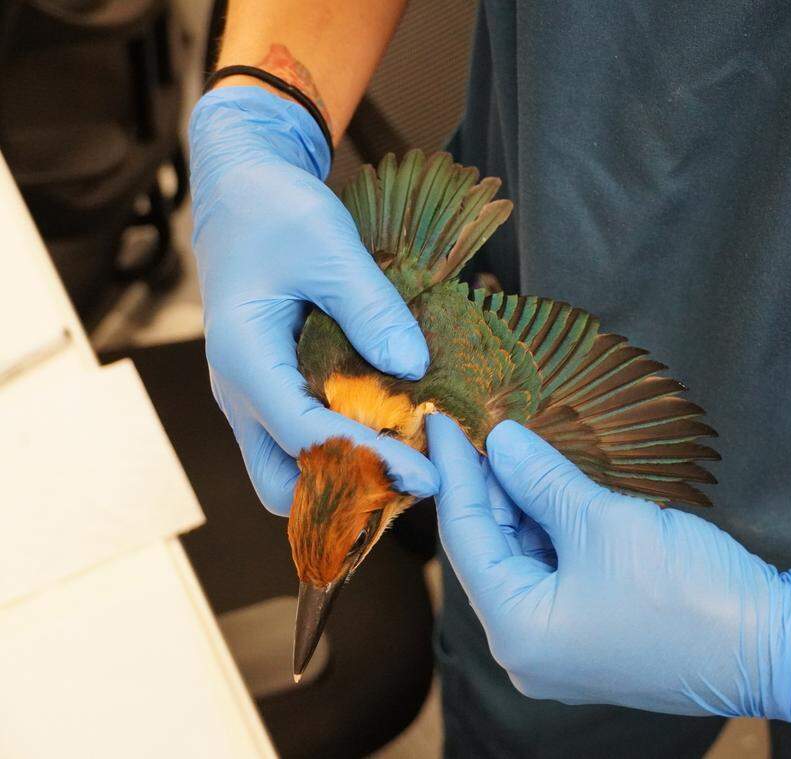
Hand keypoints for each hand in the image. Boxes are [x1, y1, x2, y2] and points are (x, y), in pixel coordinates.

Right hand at [189, 86, 436, 513]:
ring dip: (344, 481)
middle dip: (346, 496)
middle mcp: (241, 392)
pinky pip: (301, 444)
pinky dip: (342, 454)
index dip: (368, 462)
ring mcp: (252, 396)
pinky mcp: (272, 390)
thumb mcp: (328, 245)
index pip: (306, 435)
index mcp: (246, 359)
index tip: (428, 475)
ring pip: (289, 472)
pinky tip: (393, 435)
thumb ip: (369, 307)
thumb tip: (413, 368)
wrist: (241, 191)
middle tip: (418, 476)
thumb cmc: (278, 211)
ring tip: (413, 461)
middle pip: (282, 484)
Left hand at [427, 415, 790, 719]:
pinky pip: (556, 574)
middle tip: (480, 425)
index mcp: (519, 632)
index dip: (455, 474)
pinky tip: (550, 485)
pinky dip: (551, 529)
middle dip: (488, 487)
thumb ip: (543, 480)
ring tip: (514, 445)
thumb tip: (502, 441)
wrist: (774, 644)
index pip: (466, 540)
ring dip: (522, 505)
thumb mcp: (606, 523)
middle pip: (492, 552)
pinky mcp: (594, 635)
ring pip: (524, 561)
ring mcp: (562, 647)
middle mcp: (529, 650)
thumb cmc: (687, 593)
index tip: (443, 422)